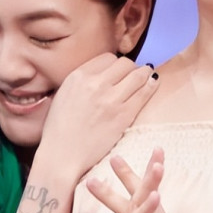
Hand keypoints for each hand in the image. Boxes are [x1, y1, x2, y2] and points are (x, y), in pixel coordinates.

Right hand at [37, 53, 157, 179]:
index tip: (119, 71)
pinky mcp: (124, 115)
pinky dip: (151, 86)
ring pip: (138, 75)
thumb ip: (81, 81)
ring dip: (145, 74)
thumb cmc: (59, 128)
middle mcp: (96, 84)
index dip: (116, 64)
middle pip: (125, 64)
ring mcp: (111, 99)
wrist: (62, 154)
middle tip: (134, 74)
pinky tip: (153, 84)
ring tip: (148, 76)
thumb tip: (101, 73)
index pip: (107, 58)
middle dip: (131, 68)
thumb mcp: (63, 94)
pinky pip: (144, 93)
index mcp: (78, 76)